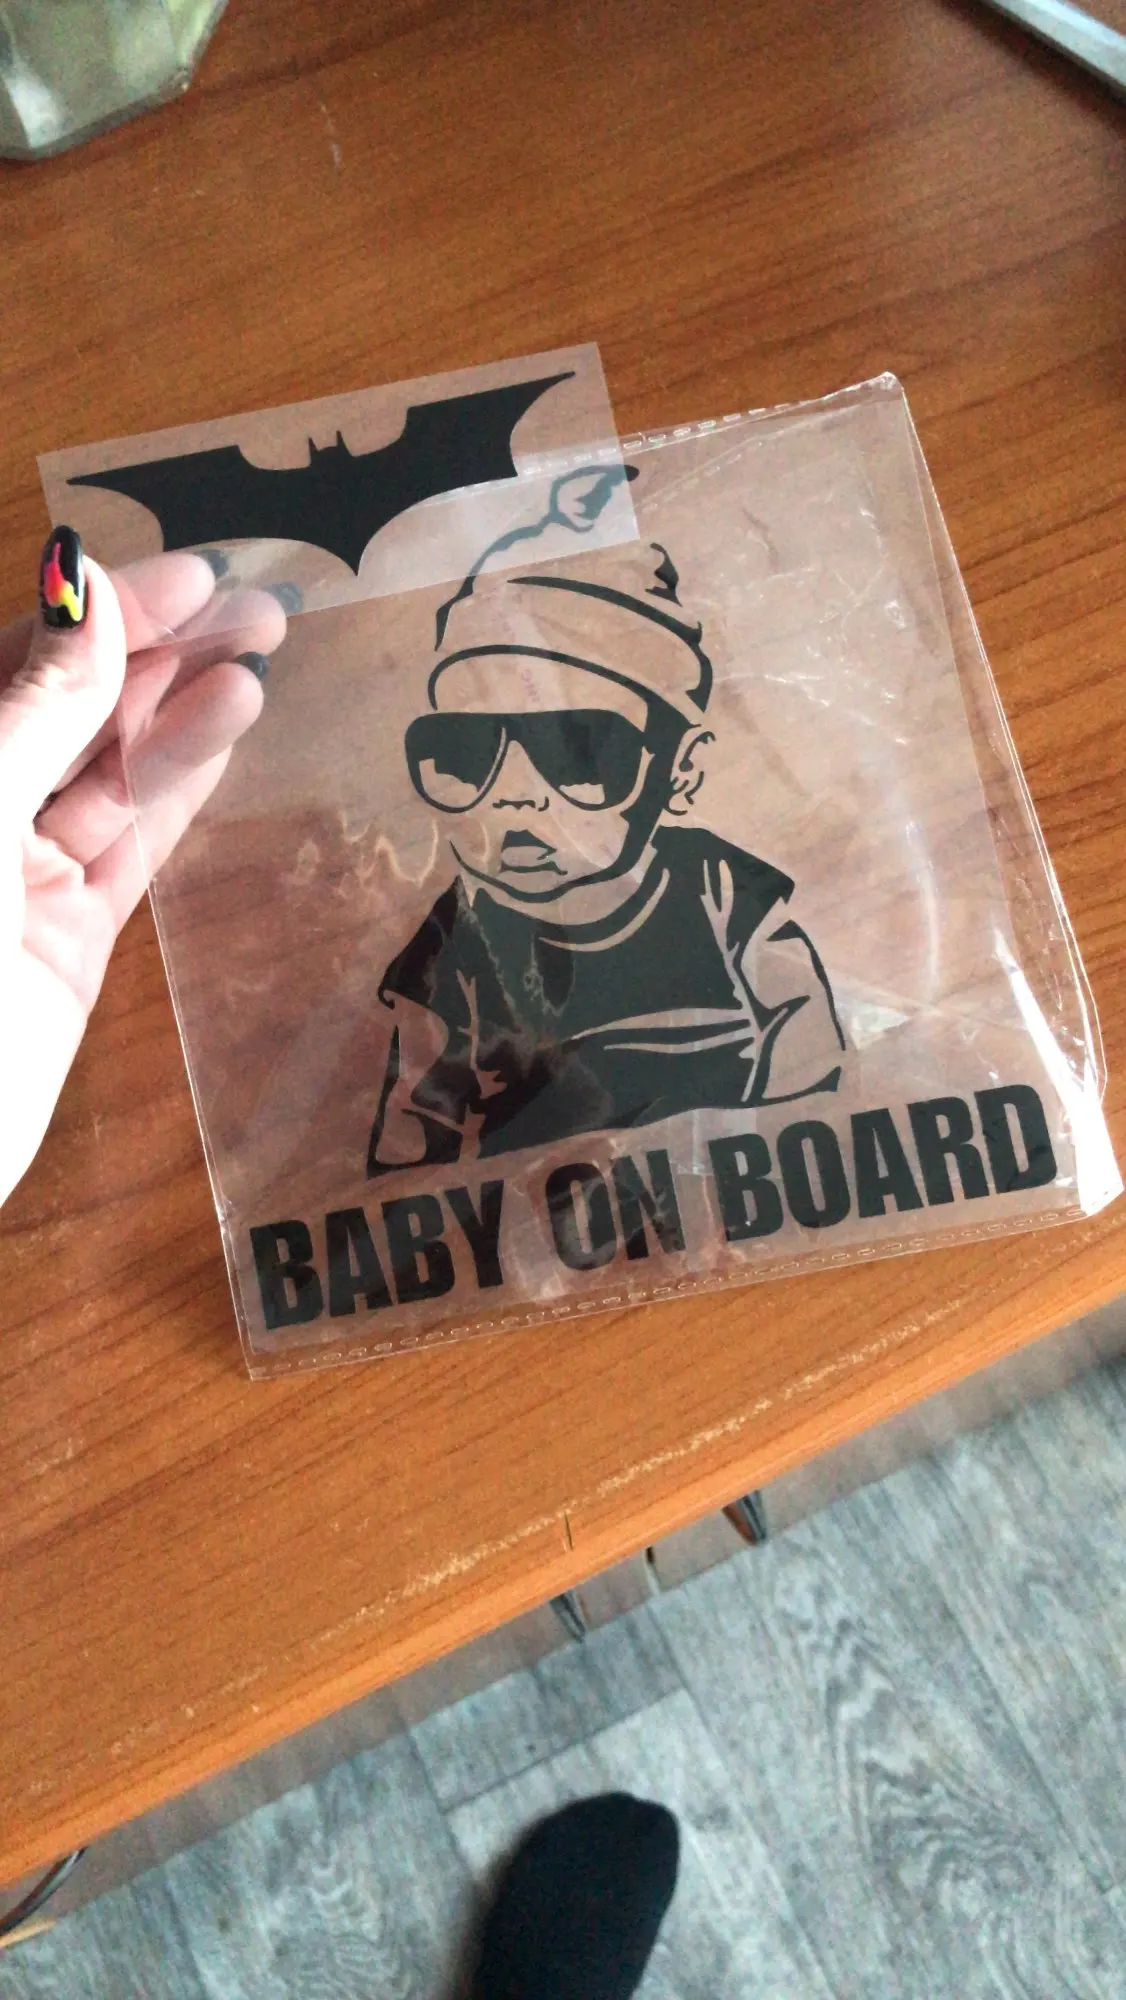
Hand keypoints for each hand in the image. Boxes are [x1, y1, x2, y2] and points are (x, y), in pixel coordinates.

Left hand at [0, 530, 284, 1208]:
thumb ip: (33, 709)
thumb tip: (82, 577)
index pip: (22, 662)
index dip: (105, 614)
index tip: (197, 574)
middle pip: (74, 709)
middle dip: (160, 655)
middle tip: (261, 610)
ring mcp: (15, 877)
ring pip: (109, 777)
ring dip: (182, 720)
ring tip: (260, 670)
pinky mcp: (64, 943)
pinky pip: (128, 852)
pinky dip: (177, 797)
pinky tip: (228, 742)